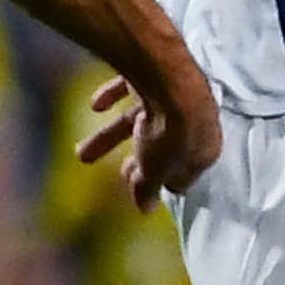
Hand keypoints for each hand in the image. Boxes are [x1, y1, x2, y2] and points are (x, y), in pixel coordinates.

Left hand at [79, 54, 225, 203]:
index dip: (161, 182)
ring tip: (80, 154)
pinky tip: (96, 105)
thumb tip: (145, 211)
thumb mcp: (155, 171)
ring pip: (139, 121)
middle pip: (161, 147)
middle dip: (138, 161)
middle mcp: (195, 123)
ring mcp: (176, 97)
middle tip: (120, 172)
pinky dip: (113, 97)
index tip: (140, 189)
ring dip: (109, 138)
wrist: (169, 82)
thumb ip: (148, 190)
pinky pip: (132, 89)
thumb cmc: (169, 134)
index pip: (184, 174)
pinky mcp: (157, 74)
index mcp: (204, 150)